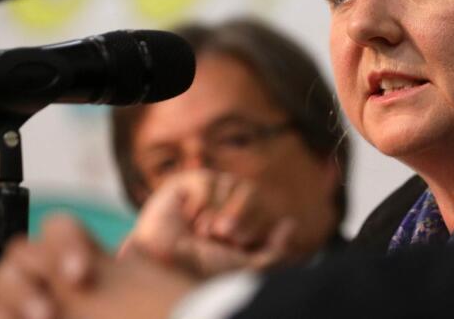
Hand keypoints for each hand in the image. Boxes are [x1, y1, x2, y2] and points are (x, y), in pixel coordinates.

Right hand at [0, 214, 195, 318]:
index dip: (63, 244)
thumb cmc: (163, 313)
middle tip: (48, 313)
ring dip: (9, 305)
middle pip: (17, 259)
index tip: (82, 275)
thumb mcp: (168, 284)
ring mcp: (37, 306)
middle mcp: (53, 284)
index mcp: (83, 265)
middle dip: (25, 282)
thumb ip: (164, 251)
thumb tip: (174, 216)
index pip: (57, 230)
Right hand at [119, 169, 300, 276]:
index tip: (240, 243)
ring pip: (233, 184)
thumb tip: (291, 223)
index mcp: (239, 225)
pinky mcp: (183, 184)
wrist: (162, 269)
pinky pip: (209, 181)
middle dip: (242, 217)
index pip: (264, 209)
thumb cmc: (202, 273)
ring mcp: (204, 194)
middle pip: (253, 193)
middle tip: (225, 236)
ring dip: (218, 214)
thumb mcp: (247, 268)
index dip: (255, 226)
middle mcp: (223, 207)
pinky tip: (189, 219)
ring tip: (203, 232)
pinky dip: (202, 204)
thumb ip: (274, 250)